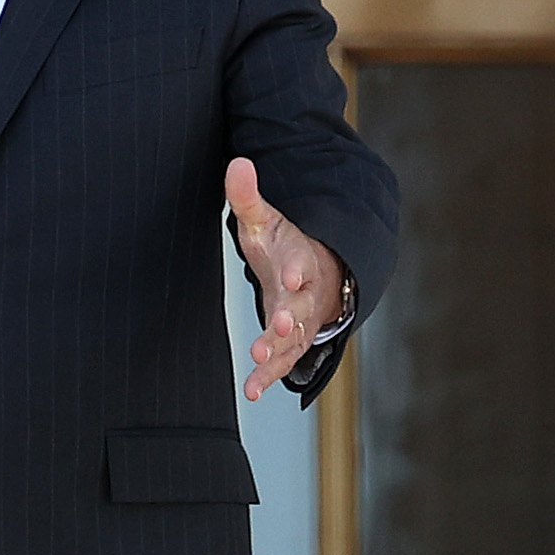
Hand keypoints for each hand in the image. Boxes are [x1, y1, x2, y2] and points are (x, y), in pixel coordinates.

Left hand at [227, 156, 346, 402]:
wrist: (317, 270)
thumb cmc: (285, 243)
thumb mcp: (265, 218)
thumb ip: (247, 196)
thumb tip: (237, 163)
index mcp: (300, 259)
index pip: (302, 263)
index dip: (299, 269)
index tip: (295, 276)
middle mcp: (305, 293)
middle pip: (301, 306)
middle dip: (292, 317)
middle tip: (282, 327)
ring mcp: (302, 320)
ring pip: (294, 339)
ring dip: (278, 351)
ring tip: (260, 361)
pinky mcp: (293, 341)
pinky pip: (284, 361)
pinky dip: (270, 375)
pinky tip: (252, 391)